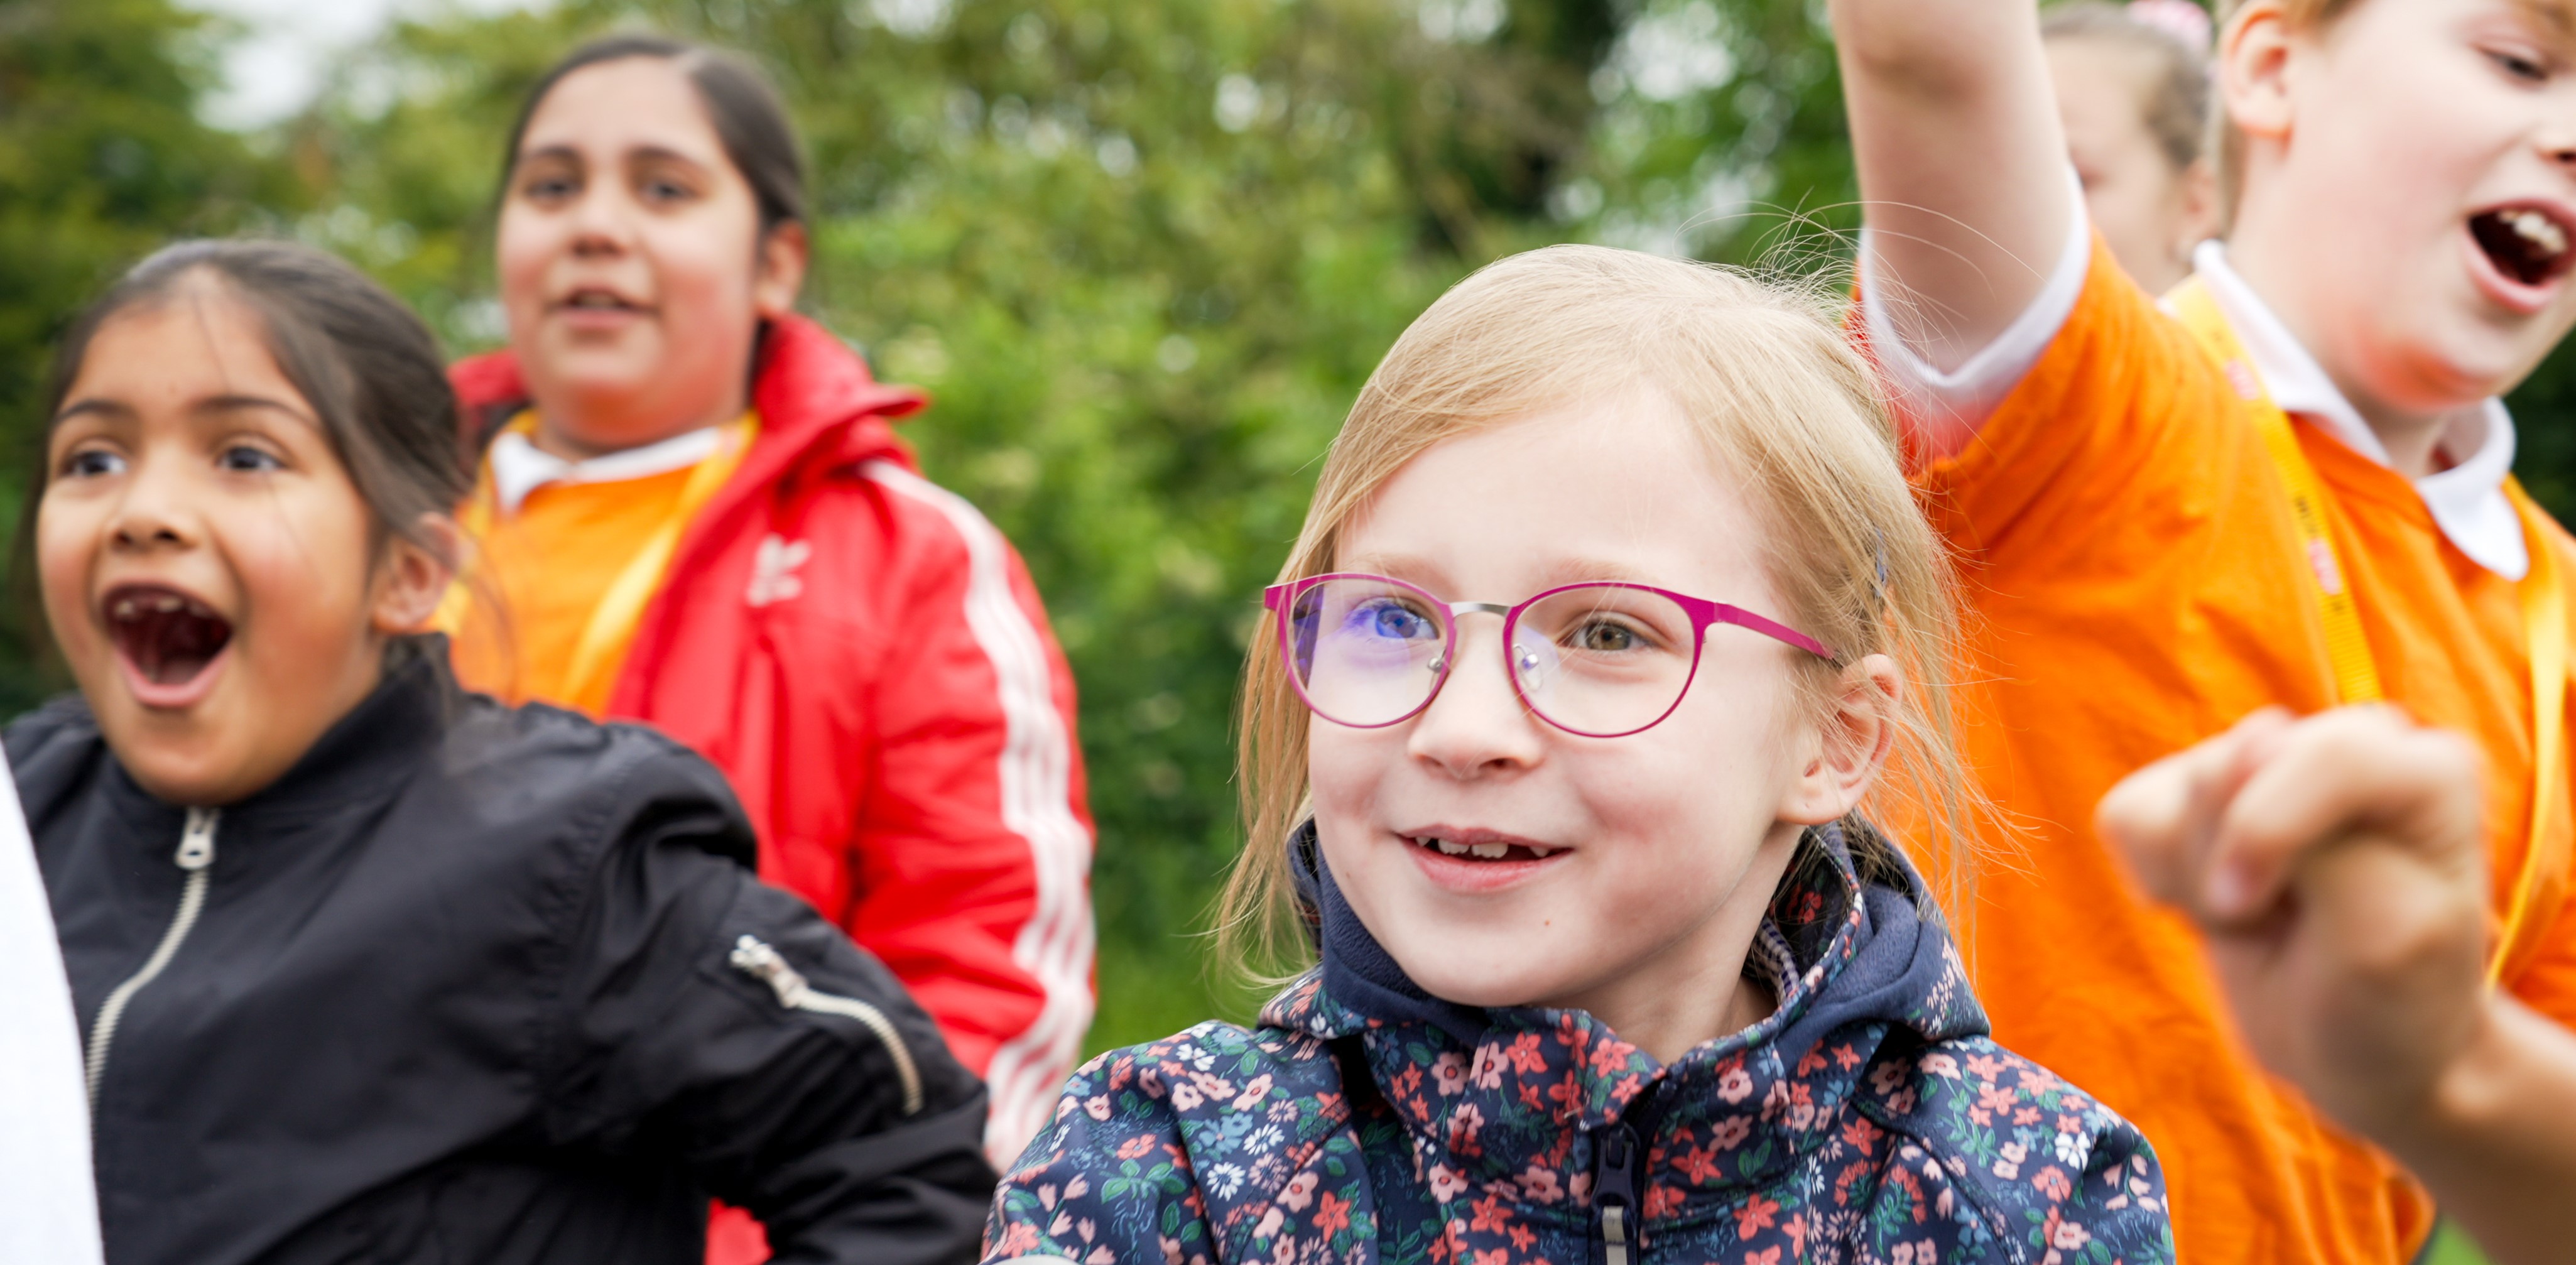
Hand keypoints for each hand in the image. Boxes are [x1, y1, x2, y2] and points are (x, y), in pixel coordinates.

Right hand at [2096, 706, 2489, 1142]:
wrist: (2353, 1052)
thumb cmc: (2387, 999)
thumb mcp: (2385, 936)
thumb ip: (2327, 835)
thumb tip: (2253, 740)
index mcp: (2423, 772)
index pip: (2324, 755)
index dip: (2266, 834)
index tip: (2255, 917)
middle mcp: (2349, 746)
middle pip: (2227, 771)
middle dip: (2227, 866)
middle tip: (2283, 925)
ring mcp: (2269, 765)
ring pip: (2171, 793)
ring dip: (2197, 883)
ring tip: (2262, 919)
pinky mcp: (2198, 795)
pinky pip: (2128, 814)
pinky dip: (2155, 879)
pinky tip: (2221, 905)